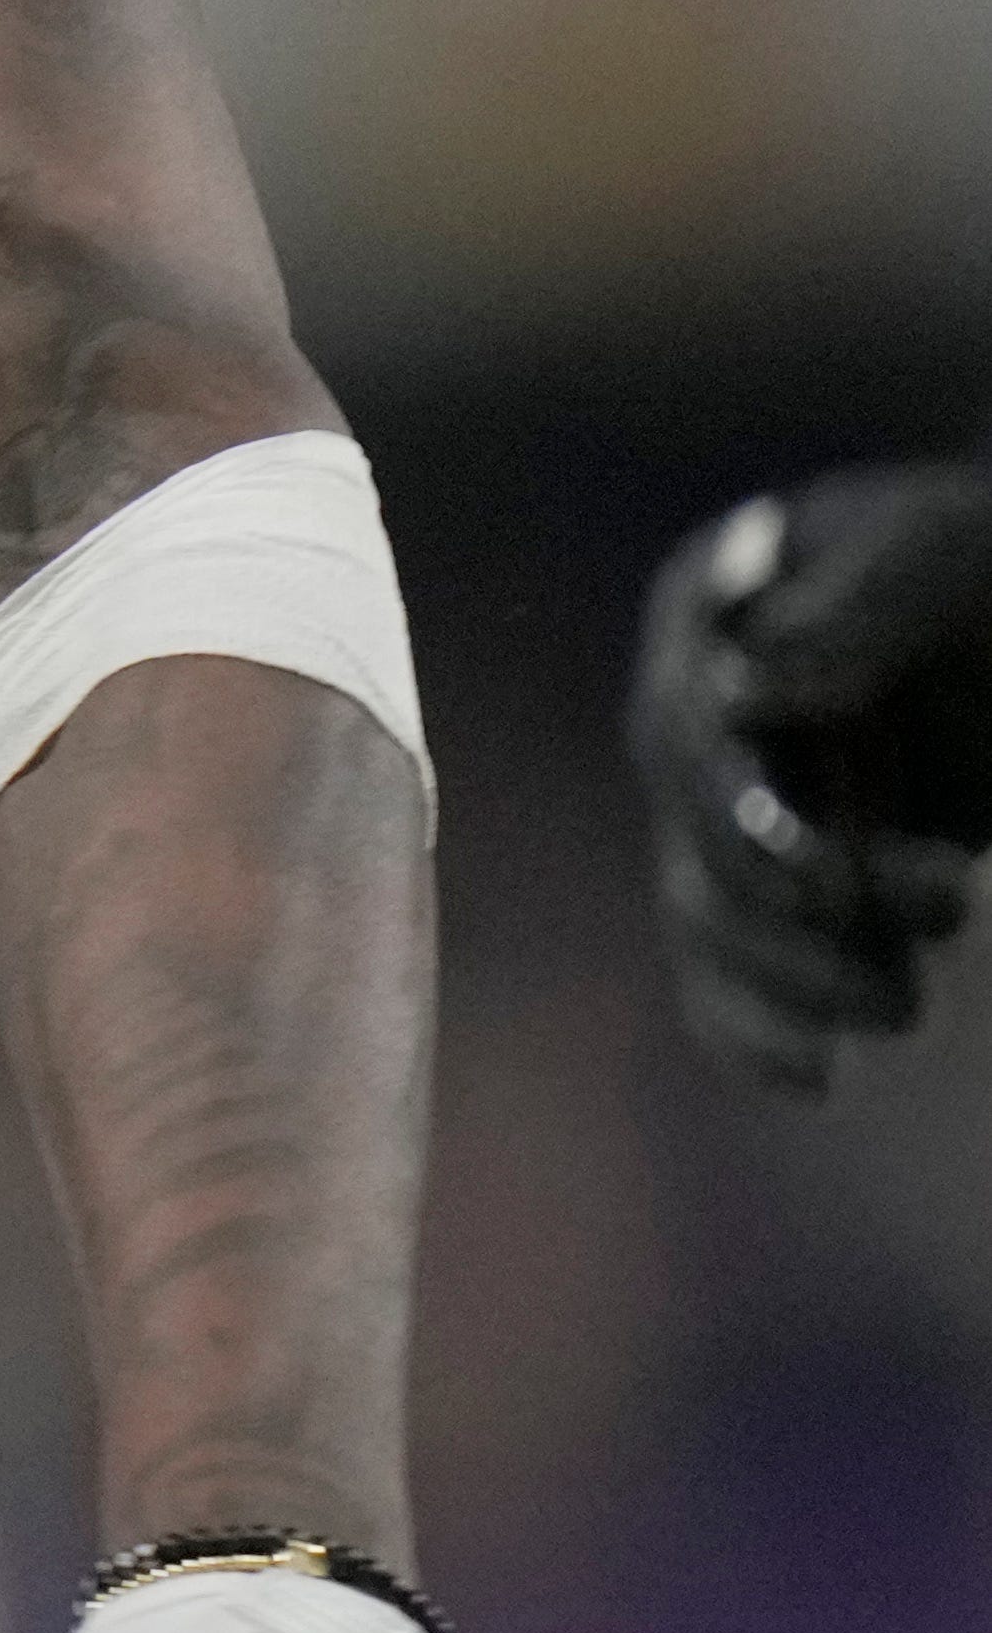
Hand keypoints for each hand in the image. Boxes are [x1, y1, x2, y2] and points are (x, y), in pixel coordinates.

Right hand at [633, 464, 991, 1089]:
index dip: (741, 819)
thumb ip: (853, 609)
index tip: (826, 876)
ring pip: (710, 923)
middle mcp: (696, 717)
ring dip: (795, 983)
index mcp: (706, 617)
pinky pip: (728, 972)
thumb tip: (741, 690)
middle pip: (697, 847)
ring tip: (906, 1007)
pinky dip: (758, 1033)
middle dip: (793, 916)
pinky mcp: (778, 881)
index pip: (685, 738)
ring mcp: (732, 804)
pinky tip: (817, 1079)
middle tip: (932, 929)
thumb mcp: (947, 554)